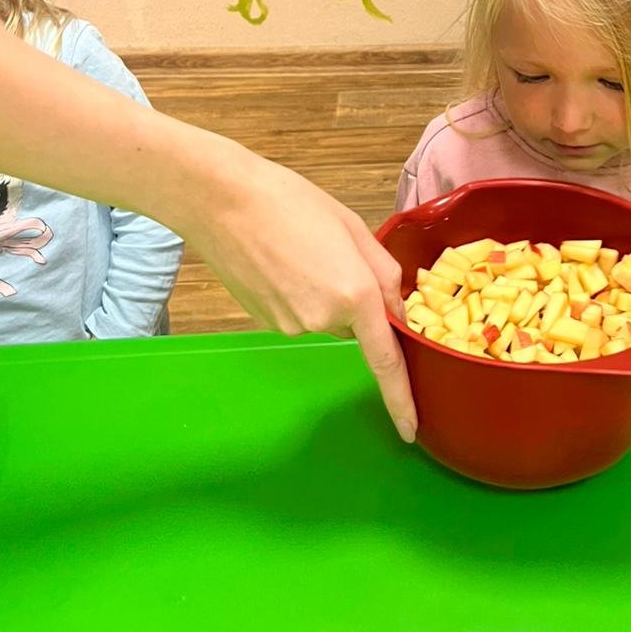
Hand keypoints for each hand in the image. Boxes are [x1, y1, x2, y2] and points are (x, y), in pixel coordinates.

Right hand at [186, 148, 416, 441]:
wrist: (221, 201)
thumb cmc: (290, 200)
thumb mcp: (352, 226)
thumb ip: (383, 271)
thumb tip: (397, 310)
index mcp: (356, 293)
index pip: (386, 360)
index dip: (401, 399)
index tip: (410, 431)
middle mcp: (324, 320)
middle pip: (356, 325)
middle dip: (355, 299)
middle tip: (333, 252)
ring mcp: (290, 325)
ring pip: (325, 318)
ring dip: (324, 293)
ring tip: (300, 250)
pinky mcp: (265, 322)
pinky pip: (298, 315)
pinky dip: (298, 294)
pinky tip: (279, 263)